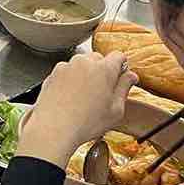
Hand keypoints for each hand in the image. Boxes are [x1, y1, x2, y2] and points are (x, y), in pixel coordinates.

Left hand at [17, 52, 136, 166]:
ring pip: (81, 64)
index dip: (121, 67)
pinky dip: (70, 80)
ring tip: (84, 98)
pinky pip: (67, 72)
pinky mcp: (53, 74)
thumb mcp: (116, 110)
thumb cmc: (86, 123)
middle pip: (99, 58)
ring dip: (85, 74)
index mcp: (104, 69)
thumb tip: (131, 76)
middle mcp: (84, 62)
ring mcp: (66, 66)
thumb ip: (124, 88)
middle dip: (102, 71)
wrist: (54, 128)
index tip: (120, 78)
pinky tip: (71, 98)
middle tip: (102, 92)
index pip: (118, 56)